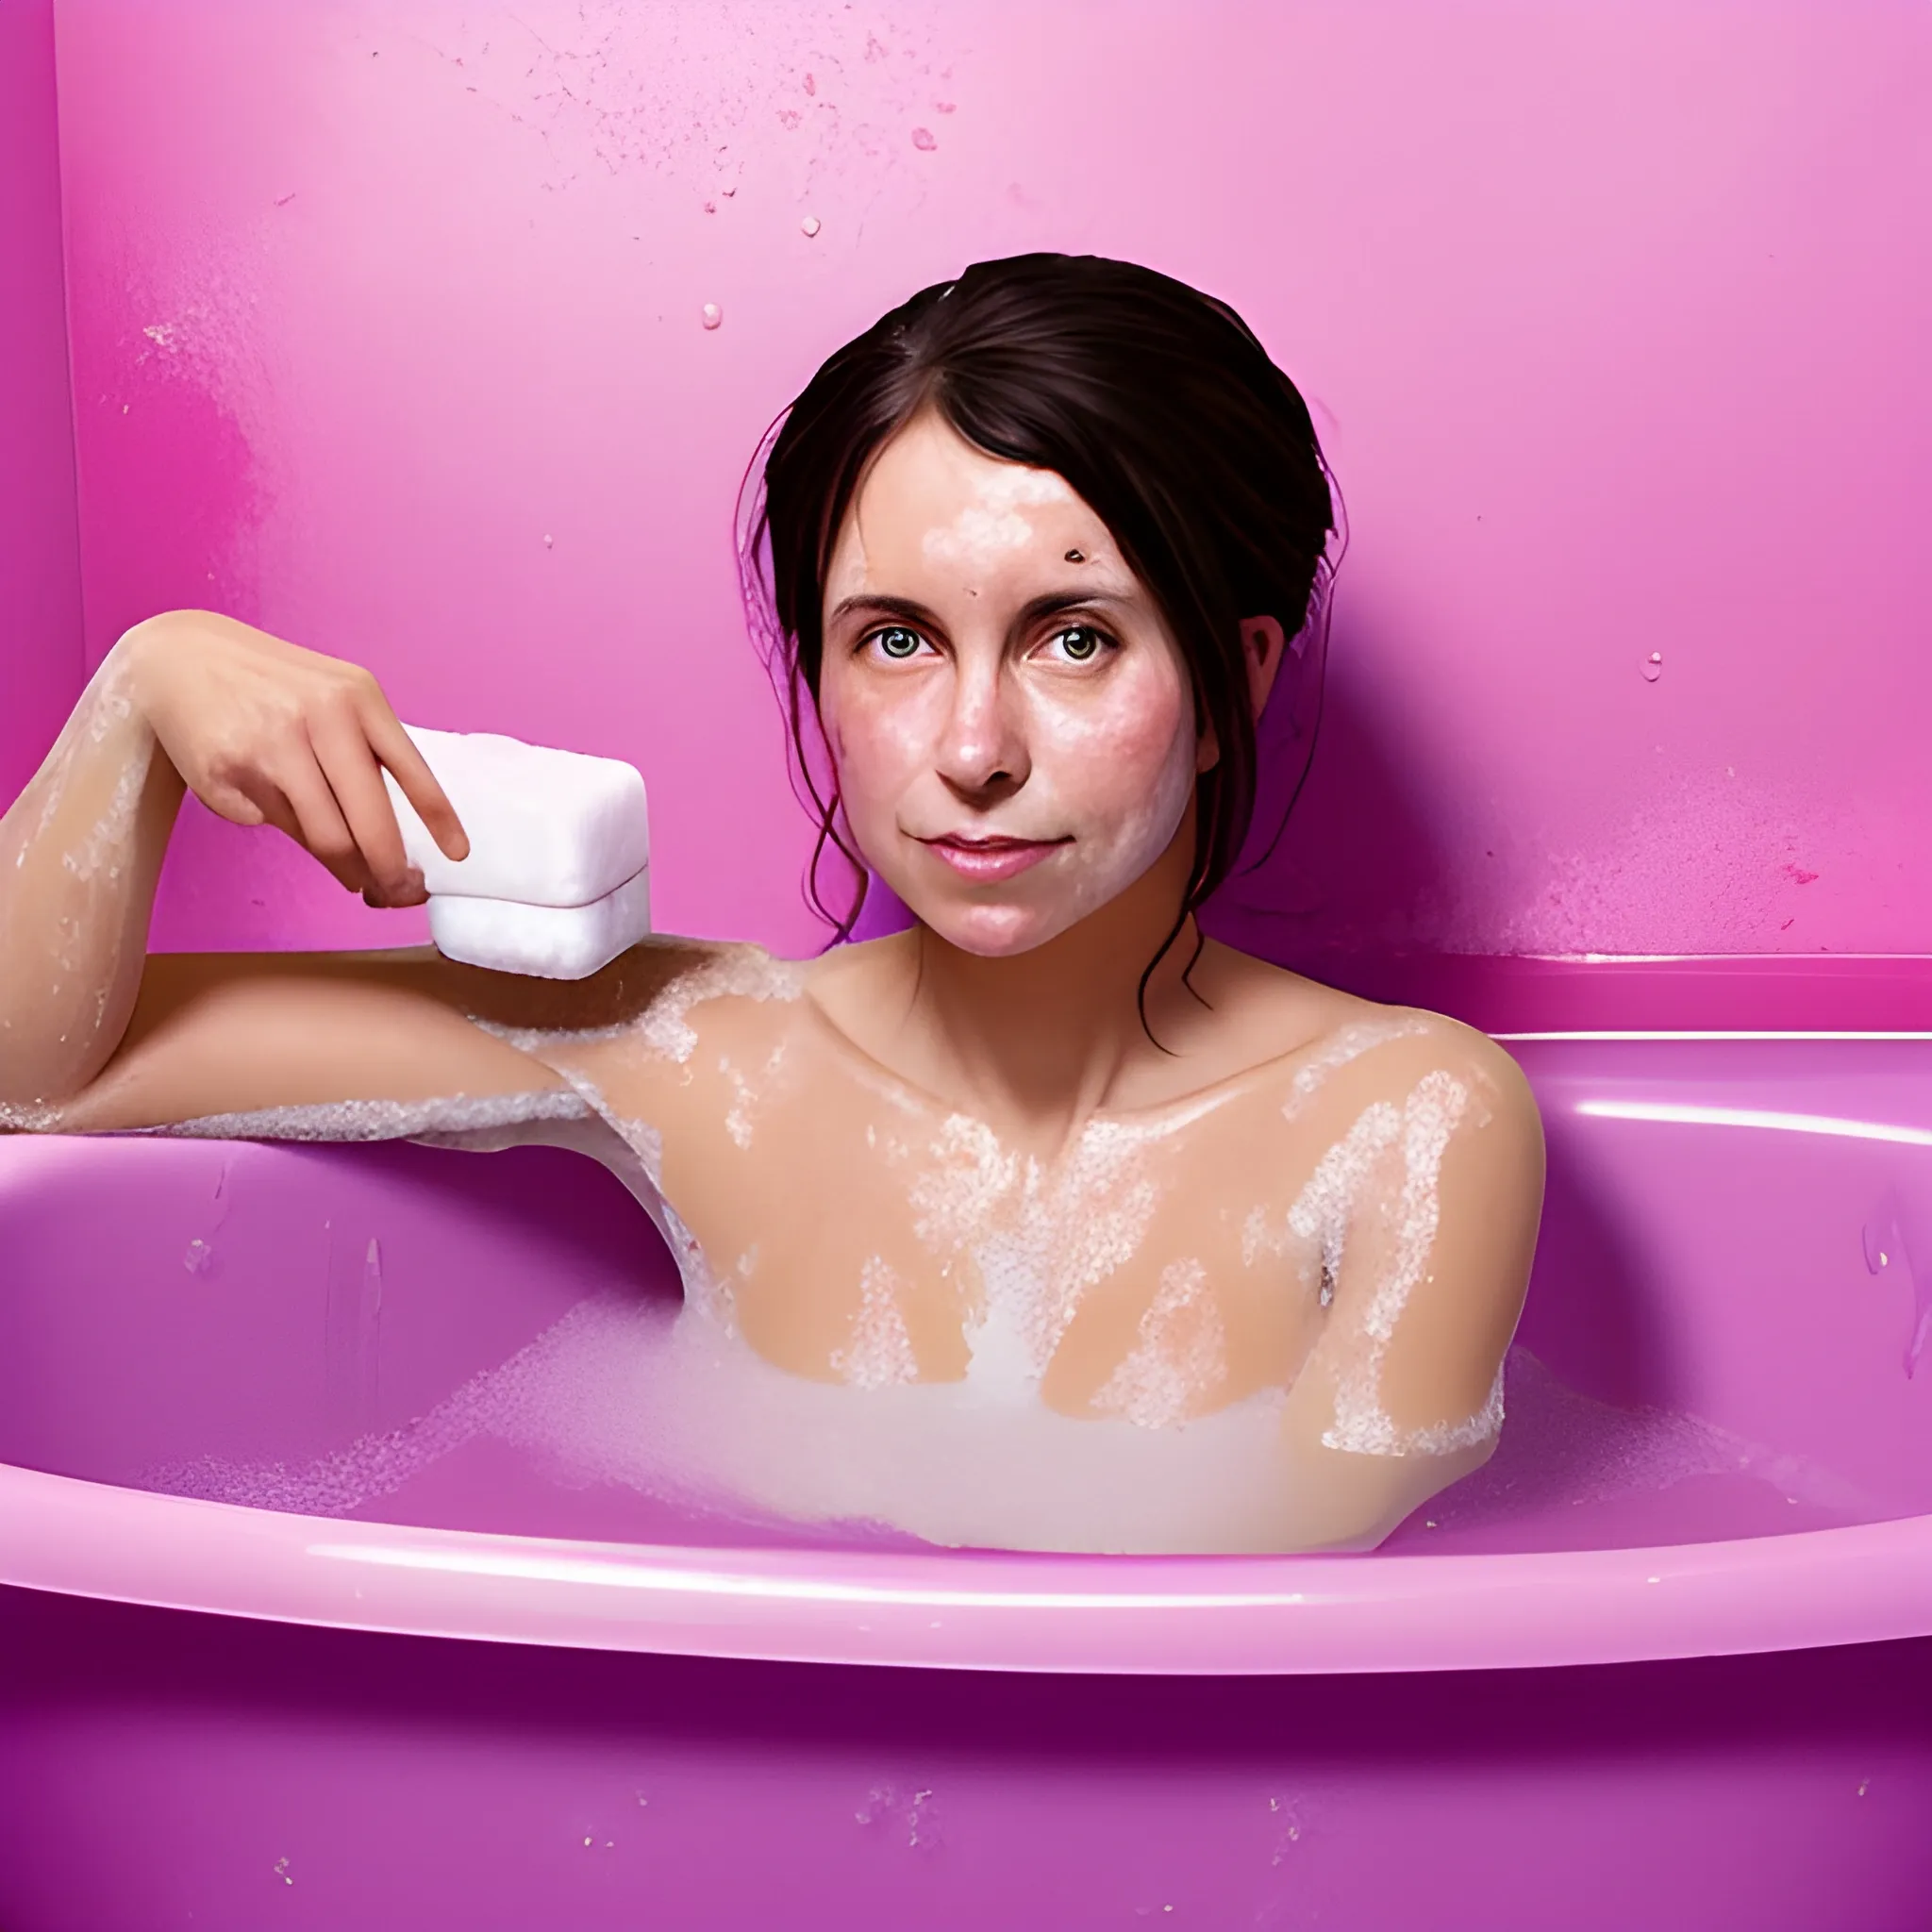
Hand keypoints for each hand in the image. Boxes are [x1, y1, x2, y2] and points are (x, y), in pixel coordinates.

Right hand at [115, 610, 467, 905]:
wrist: (178, 659)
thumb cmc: (272, 690)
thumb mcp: (330, 700)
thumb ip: (363, 756)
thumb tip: (393, 842)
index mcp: (359, 697)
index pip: (412, 770)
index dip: (439, 820)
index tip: (456, 855)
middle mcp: (321, 716)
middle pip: (369, 821)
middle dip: (390, 869)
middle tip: (398, 891)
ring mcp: (274, 742)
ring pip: (326, 836)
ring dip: (347, 869)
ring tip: (355, 877)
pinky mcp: (232, 769)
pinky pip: (279, 824)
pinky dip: (292, 833)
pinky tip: (286, 817)